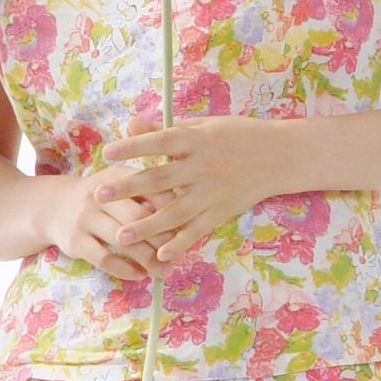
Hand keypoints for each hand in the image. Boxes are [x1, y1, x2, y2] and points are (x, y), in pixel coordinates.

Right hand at [42, 127, 176, 280]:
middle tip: (182, 255)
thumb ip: (150, 192)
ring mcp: (85, 217)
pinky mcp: (74, 240)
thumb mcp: (122, 183)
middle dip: (163, 239)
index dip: (172, 209)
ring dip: (148, 259)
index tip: (190, 226)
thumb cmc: (102, 197)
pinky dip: (124, 270)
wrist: (52, 206)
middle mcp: (100, 194)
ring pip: (123, 241)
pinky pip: (104, 258)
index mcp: (118, 175)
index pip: (152, 190)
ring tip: (166, 272)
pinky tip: (140, 276)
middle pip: (138, 217)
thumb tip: (186, 212)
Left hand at [96, 112, 283, 263]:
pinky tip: (160, 255)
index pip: (160, 142)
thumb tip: (131, 125)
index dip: (135, 146)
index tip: (108, 152)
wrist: (280, 157)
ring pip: (175, 212)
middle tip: (100, 195)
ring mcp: (212, 192)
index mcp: (197, 140)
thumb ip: (166, 130)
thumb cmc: (238, 135)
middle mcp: (202, 167)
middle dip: (129, 188)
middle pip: (161, 179)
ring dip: (147, 226)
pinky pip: (197, 230)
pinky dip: (180, 243)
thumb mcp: (204, 126)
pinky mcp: (221, 212)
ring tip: (121, 236)